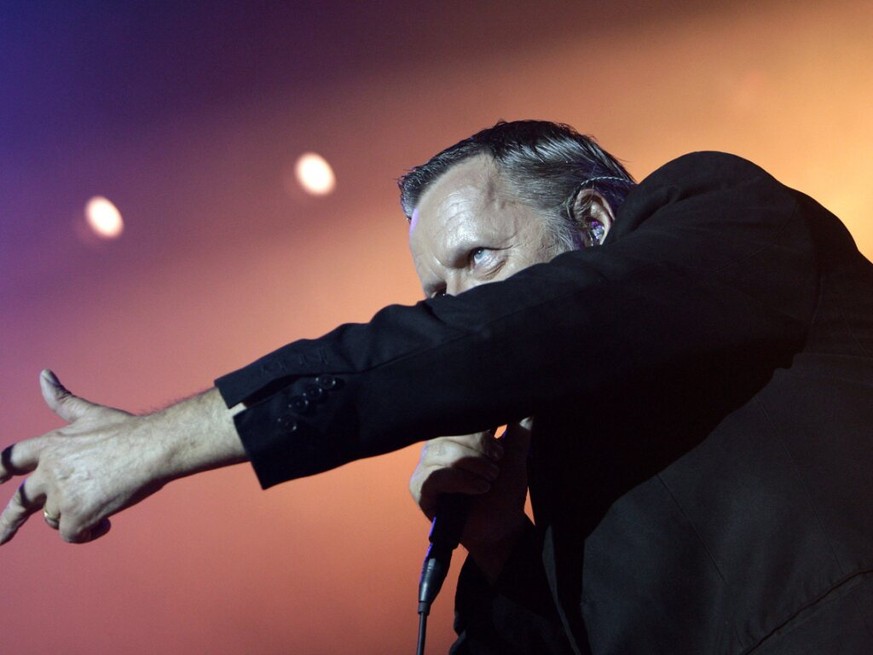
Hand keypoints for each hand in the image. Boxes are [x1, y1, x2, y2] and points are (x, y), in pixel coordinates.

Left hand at [0, 370, 244, 543]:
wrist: (152, 447)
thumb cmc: (127, 429)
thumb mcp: (90, 413)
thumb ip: (62, 400)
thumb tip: (43, 374)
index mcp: (50, 445)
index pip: (11, 458)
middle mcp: (49, 471)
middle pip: (20, 501)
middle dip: (8, 522)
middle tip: (0, 537)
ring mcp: (61, 494)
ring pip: (54, 518)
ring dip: (74, 516)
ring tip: (100, 504)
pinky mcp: (77, 514)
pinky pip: (72, 534)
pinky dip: (88, 532)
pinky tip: (104, 523)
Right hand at [409, 418, 532, 579]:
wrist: (500, 527)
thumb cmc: (503, 491)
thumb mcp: (515, 458)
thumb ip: (519, 431)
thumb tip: (527, 407)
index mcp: (456, 435)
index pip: (458, 417)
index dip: (479, 431)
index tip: (500, 450)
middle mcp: (437, 446)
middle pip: (449, 431)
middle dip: (478, 448)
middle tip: (496, 467)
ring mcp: (426, 466)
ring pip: (443, 452)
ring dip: (472, 465)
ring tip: (489, 480)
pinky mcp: (420, 488)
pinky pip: (435, 475)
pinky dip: (461, 480)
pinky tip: (478, 489)